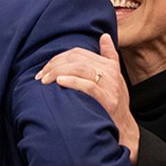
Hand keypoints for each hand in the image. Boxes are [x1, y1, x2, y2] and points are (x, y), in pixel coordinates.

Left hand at [38, 35, 138, 156]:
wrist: (124, 129)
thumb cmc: (115, 102)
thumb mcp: (115, 77)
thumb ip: (109, 56)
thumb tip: (104, 37)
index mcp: (109, 65)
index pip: (79, 53)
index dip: (59, 57)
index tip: (45, 68)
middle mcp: (110, 73)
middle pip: (77, 59)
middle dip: (55, 65)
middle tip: (41, 76)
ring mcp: (109, 87)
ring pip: (81, 69)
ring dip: (58, 72)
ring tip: (45, 80)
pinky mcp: (108, 101)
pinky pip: (88, 86)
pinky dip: (72, 82)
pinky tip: (60, 83)